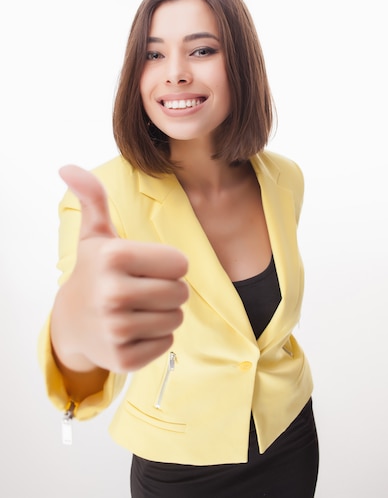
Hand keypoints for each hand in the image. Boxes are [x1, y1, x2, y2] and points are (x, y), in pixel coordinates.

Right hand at [50, 165, 188, 373]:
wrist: (71, 322)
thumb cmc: (94, 272)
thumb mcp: (96, 235)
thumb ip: (93, 198)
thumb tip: (68, 167)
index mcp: (114, 257)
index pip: (180, 263)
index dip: (168, 265)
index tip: (145, 267)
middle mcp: (113, 293)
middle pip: (181, 292)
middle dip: (168, 290)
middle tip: (142, 290)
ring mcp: (116, 329)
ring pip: (176, 318)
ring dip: (164, 313)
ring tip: (138, 308)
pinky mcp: (123, 358)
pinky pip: (167, 342)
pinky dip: (156, 337)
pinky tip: (133, 330)